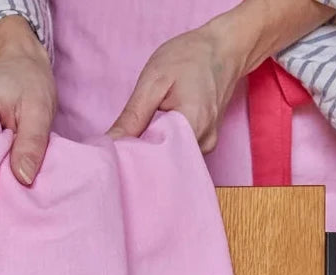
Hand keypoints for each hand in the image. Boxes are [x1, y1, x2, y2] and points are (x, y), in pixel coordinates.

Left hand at [107, 0, 334, 151]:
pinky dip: (165, 147)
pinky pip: (180, 154)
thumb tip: (110, 143)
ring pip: (172, 160)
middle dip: (143, 157)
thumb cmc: (189, 58)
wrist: (224, 49)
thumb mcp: (154, 80)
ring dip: (154, 151)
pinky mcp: (205, 144)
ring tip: (142, 136)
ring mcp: (207, 146)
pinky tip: (156, 135)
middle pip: (166, 164)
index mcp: (193, 126)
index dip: (135, 159)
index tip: (118, 154)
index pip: (157, 160)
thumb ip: (133, 116)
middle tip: (125, 146)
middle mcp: (204, 143)